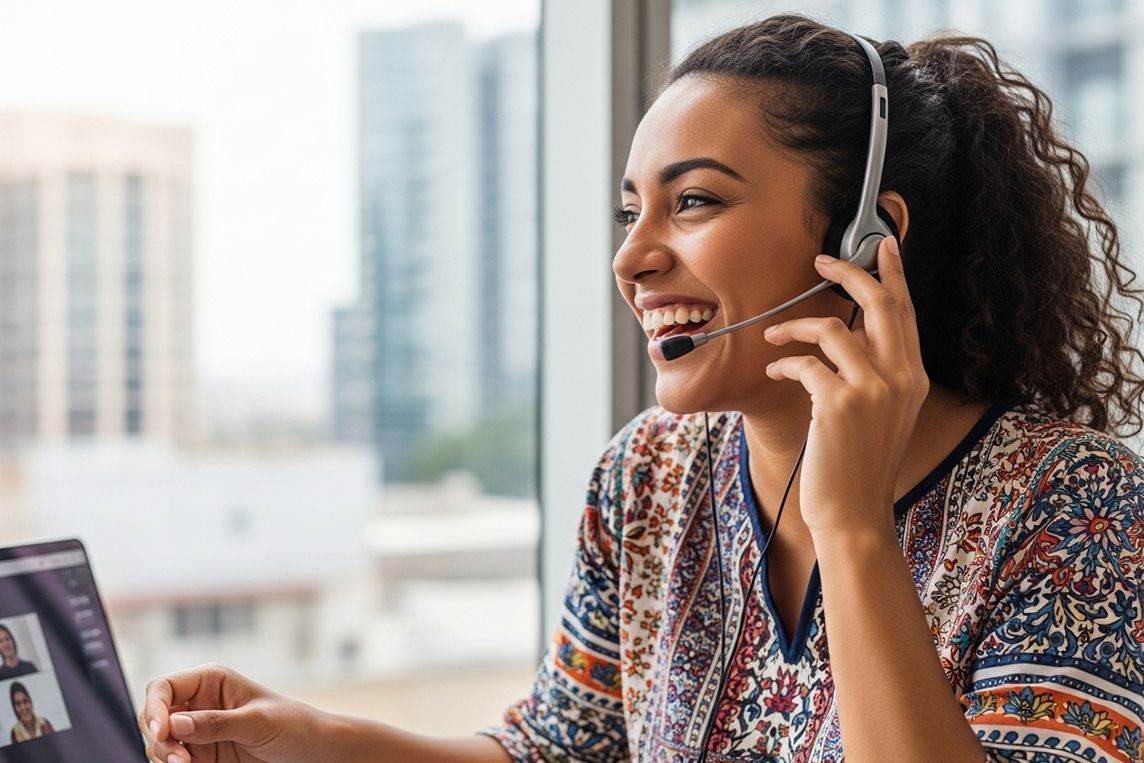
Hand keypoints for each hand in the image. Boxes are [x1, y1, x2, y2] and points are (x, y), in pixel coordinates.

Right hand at [140, 663, 327, 762]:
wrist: (311, 751)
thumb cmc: (292, 725)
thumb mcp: (258, 722)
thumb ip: (217, 723)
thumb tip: (174, 724)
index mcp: (211, 681)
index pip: (164, 687)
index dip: (154, 707)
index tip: (160, 732)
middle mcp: (198, 703)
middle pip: (155, 717)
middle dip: (159, 738)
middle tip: (180, 760)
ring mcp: (197, 731)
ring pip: (160, 742)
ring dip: (165, 756)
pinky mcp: (201, 755)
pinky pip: (173, 760)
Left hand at [762, 236, 928, 537]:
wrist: (855, 512)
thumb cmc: (860, 464)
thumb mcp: (881, 413)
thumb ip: (875, 373)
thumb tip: (847, 335)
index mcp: (914, 377)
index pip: (906, 312)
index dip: (893, 274)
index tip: (883, 246)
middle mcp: (901, 377)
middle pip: (878, 303)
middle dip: (849, 272)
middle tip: (821, 261)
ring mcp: (872, 389)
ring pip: (831, 327)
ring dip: (794, 326)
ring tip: (773, 336)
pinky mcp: (838, 403)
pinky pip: (805, 362)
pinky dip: (784, 362)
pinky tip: (775, 371)